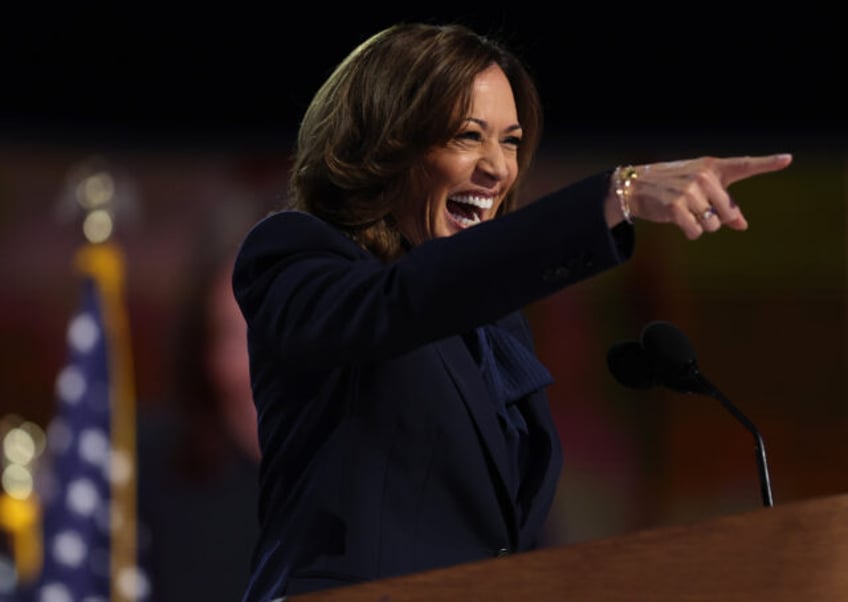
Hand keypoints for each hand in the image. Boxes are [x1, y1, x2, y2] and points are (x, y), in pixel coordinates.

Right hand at [608, 154, 792, 239]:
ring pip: (712, 225)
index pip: (744, 165)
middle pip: (727, 212)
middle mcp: (703, 176)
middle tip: (696, 209)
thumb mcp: (699, 189)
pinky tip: (678, 221)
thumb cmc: (672, 186)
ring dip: (700, 226)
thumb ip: (723, 204)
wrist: (636, 187)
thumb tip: (742, 225)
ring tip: (684, 212)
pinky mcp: (676, 207)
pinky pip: (695, 231)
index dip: (767, 163)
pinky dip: (689, 232)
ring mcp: (689, 191)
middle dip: (716, 218)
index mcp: (712, 167)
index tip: (788, 159)